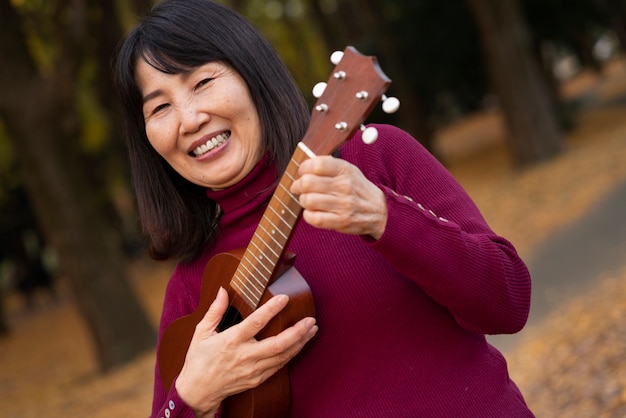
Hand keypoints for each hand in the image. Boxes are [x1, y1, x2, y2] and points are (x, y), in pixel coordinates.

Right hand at [175, 287, 317, 416]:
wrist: (197, 392)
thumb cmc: (198, 360)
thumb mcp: (201, 332)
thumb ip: (215, 311)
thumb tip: (222, 290)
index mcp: (231, 341)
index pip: (256, 323)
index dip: (271, 309)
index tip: (284, 298)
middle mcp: (244, 356)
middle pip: (277, 344)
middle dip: (297, 332)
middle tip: (311, 320)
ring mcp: (252, 370)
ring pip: (282, 356)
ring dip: (300, 342)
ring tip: (312, 329)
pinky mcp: (257, 379)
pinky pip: (278, 366)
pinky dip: (291, 354)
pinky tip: (299, 345)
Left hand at [291, 156, 387, 239]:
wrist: (380, 210)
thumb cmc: (357, 189)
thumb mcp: (349, 170)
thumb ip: (328, 164)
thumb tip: (305, 165)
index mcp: (345, 170)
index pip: (316, 164)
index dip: (303, 168)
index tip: (302, 173)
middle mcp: (344, 186)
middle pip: (307, 183)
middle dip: (298, 185)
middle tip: (298, 188)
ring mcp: (343, 205)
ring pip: (308, 200)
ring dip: (303, 200)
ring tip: (307, 200)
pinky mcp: (341, 221)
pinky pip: (314, 218)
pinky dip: (308, 215)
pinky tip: (312, 212)